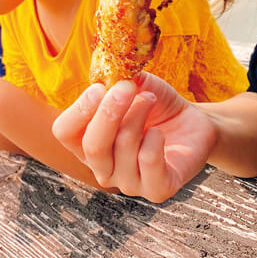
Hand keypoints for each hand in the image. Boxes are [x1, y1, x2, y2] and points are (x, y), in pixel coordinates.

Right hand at [52, 73, 217, 201]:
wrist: (192, 124)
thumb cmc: (156, 106)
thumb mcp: (134, 85)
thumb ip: (116, 78)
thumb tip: (107, 67)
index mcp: (87, 144)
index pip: (64, 133)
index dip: (78, 110)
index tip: (99, 88)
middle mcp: (103, 168)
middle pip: (92, 146)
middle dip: (109, 112)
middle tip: (127, 87)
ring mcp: (128, 183)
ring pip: (122, 148)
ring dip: (138, 114)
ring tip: (150, 99)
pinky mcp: (156, 190)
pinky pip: (148, 160)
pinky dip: (155, 138)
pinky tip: (160, 132)